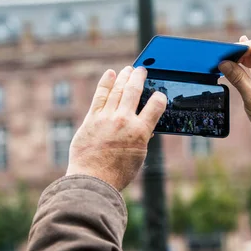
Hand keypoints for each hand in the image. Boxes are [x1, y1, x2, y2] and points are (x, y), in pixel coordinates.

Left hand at [66, 66, 166, 190]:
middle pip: (134, 91)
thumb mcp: (138, 156)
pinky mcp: (91, 119)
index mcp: (140, 132)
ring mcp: (106, 118)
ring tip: (128, 69)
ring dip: (124, 77)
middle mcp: (124, 121)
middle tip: (142, 71)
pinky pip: (100, 96)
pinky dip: (106, 83)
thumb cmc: (117, 173)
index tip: (159, 94)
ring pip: (117, 90)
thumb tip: (146, 127)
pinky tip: (110, 74)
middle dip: (139, 77)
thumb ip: (142, 138)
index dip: (159, 97)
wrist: (92, 180)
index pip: (156, 105)